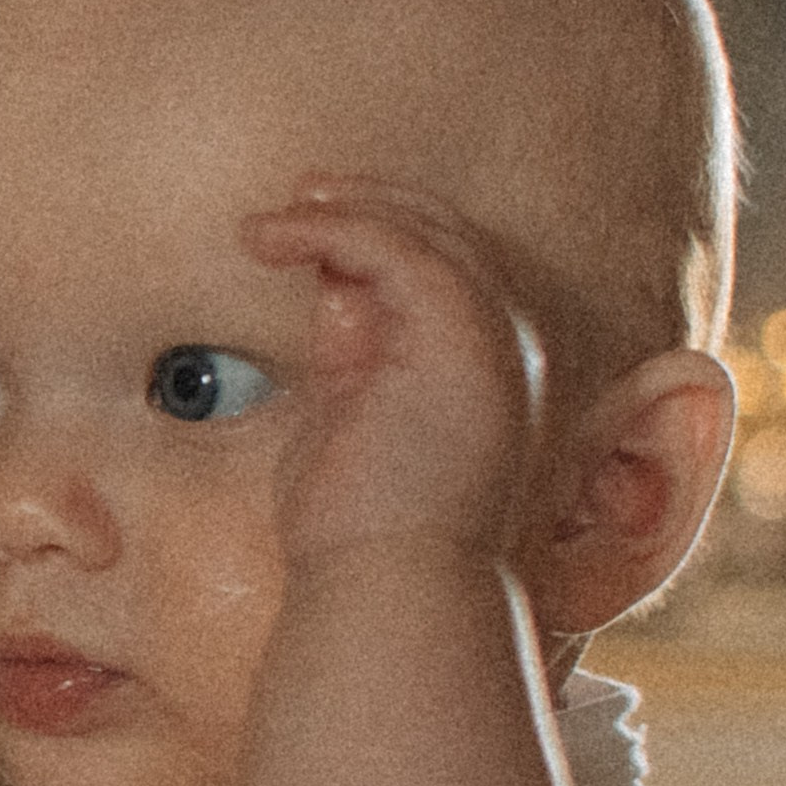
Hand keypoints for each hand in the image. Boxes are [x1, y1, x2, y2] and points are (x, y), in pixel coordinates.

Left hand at [244, 183, 541, 565]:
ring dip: (350, 208)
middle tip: (298, 198)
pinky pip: (398, 250)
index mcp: (483, 376)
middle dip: (374, 205)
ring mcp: (494, 344)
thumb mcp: (348, 420)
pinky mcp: (461, 339)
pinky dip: (335, 229)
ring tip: (278, 217)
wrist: (387, 587)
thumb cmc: (357, 531)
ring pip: (432, 234)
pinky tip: (278, 238)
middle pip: (451, 241)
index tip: (312, 229)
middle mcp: (507, 354)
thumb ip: (352, 355)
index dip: (383, 238)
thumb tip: (334, 289)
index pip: (448, 277)